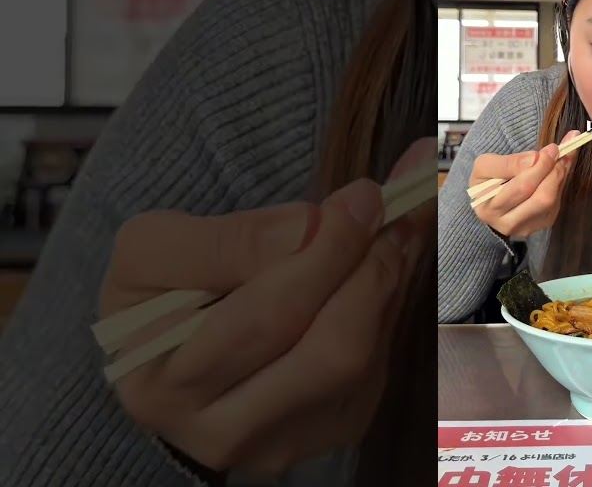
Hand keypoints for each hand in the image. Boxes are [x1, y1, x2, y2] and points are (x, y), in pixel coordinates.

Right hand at [100, 139, 435, 477]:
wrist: (181, 355)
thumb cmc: (164, 296)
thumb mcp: (157, 250)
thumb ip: (229, 237)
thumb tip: (315, 226)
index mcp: (161, 380)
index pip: (261, 315)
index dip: (318, 250)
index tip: (360, 194)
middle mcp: (218, 429)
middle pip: (317, 343)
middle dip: (361, 263)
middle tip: (382, 205)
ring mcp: (281, 439)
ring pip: (353, 358)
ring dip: (385, 282)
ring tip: (393, 225)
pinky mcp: (330, 432)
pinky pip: (377, 366)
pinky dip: (391, 304)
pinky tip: (389, 261)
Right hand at [470, 131, 580, 238]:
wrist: (491, 199)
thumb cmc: (487, 181)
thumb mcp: (485, 166)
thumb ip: (508, 162)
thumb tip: (536, 159)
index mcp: (489, 209)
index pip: (521, 187)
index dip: (540, 167)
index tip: (552, 148)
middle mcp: (507, 224)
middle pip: (541, 197)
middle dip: (554, 171)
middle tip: (559, 152)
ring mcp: (527, 227)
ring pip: (551, 202)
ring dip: (561, 177)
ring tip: (562, 158)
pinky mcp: (541, 225)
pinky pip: (556, 204)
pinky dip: (561, 184)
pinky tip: (559, 170)